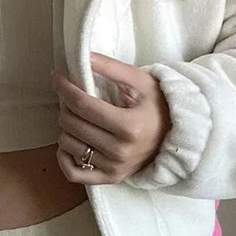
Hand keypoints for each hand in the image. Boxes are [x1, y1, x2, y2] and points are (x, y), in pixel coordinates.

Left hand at [51, 52, 170, 184]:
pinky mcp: (110, 179)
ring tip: (78, 116)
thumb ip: (111, 68)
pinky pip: (73, 173)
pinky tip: (71, 142)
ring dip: (66, 127)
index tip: (57, 75)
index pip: (82, 105)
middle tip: (72, 94)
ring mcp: (114, 168)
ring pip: (67, 145)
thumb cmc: (159, 105)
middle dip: (65, 104)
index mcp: (129, 126)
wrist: (178, 135)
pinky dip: (64, 157)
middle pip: (71, 124)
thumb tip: (83, 57)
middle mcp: (120, 151)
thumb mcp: (141, 81)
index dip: (64, 87)